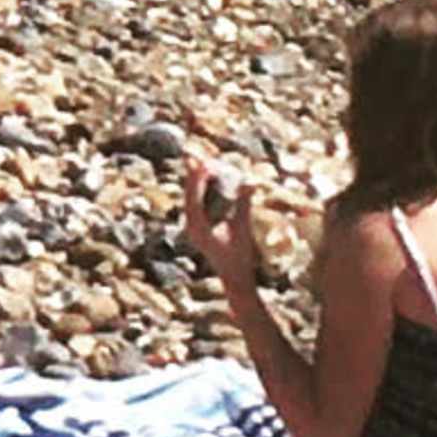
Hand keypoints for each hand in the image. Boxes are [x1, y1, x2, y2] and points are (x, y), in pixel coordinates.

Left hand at [182, 155, 259, 288]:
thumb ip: (244, 205)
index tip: (198, 162)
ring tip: (197, 165)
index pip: (192, 197)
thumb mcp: (243, 229)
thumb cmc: (240, 257)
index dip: (194, 178)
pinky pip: (192, 206)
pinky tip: (202, 184)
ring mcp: (192, 229)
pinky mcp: (196, 230)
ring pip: (188, 201)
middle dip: (191, 177)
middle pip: (187, 196)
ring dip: (193, 184)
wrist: (235, 279)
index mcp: (198, 227)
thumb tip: (249, 182)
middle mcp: (190, 227)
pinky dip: (196, 193)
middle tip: (193, 157)